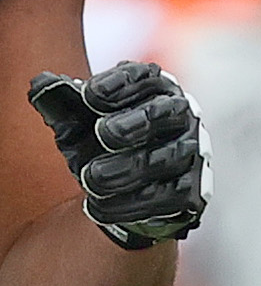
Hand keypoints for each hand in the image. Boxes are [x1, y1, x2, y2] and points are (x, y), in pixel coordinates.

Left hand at [29, 62, 208, 249]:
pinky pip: (168, 199)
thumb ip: (61, 102)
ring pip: (166, 159)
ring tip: (92, 180)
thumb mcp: (78, 118)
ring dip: (129, 170)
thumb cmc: (102, 142)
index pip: (143, 78)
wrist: (125, 188)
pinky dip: (133, 204)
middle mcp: (181, 117)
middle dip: (133, 124)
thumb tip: (42, 86)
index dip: (119, 85)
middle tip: (102, 134)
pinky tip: (102, 208)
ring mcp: (192, 154)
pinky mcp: (193, 191)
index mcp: (154, 88)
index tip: (89, 97)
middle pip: (163, 115)